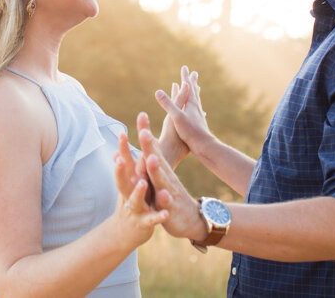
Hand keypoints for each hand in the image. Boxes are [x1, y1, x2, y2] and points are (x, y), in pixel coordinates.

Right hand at [113, 132, 168, 247]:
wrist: (124, 234)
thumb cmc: (129, 204)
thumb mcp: (126, 186)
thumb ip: (125, 169)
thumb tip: (117, 152)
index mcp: (128, 182)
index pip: (124, 162)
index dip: (123, 148)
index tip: (122, 132)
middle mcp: (129, 193)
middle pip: (124, 178)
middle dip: (123, 167)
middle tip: (121, 155)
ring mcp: (135, 208)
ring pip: (136, 199)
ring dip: (139, 191)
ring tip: (143, 182)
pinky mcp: (144, 223)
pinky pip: (152, 219)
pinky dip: (158, 216)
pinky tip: (165, 213)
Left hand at [137, 112, 203, 240]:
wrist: (193, 220)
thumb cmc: (172, 195)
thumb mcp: (161, 177)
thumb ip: (153, 160)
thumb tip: (146, 140)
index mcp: (161, 170)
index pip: (152, 148)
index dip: (146, 133)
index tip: (141, 115)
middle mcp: (165, 178)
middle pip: (156, 159)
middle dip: (149, 146)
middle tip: (143, 130)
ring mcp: (169, 193)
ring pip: (162, 180)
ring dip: (156, 170)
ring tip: (151, 159)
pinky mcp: (170, 210)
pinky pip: (167, 206)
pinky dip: (165, 201)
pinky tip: (163, 197)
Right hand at [155, 65, 212, 157]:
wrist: (204, 146)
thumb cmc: (190, 132)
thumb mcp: (175, 117)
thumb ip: (168, 104)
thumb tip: (158, 91)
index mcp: (191, 104)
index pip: (188, 87)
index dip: (185, 77)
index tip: (185, 67)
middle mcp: (196, 108)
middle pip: (194, 92)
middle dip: (192, 82)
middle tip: (194, 74)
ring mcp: (198, 116)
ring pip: (197, 101)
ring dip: (195, 93)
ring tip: (197, 89)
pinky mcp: (199, 124)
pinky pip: (198, 111)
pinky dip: (196, 107)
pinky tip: (199, 111)